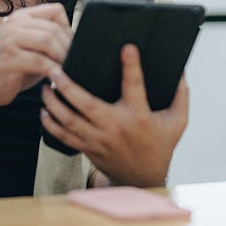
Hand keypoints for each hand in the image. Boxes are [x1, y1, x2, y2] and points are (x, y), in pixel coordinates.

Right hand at [0, 3, 71, 107]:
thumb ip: (49, 38)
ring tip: (66, 69)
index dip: (68, 28)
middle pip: (54, 28)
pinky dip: (53, 70)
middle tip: (73, 62)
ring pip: (48, 41)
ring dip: (62, 57)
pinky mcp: (9, 60)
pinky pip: (40, 62)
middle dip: (68, 47)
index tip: (71, 46)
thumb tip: (79, 40)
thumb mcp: (30, 46)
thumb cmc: (12, 66)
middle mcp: (15, 24)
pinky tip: (56, 78)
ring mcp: (10, 41)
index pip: (55, 10)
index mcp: (22, 17)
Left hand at [39, 44, 187, 187]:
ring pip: (69, 120)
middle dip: (67, 85)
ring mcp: (98, 139)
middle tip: (55, 68)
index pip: (135, 86)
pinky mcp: (87, 148)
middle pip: (86, 103)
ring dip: (53, 103)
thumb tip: (180, 68)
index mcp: (139, 116)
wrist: (143, 178)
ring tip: (46, 86)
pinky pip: (63, 135)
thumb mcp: (178, 120)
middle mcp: (116, 127)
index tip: (126, 47)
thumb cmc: (160, 145)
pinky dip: (50, 123)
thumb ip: (181, 94)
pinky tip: (45, 110)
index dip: (132, 66)